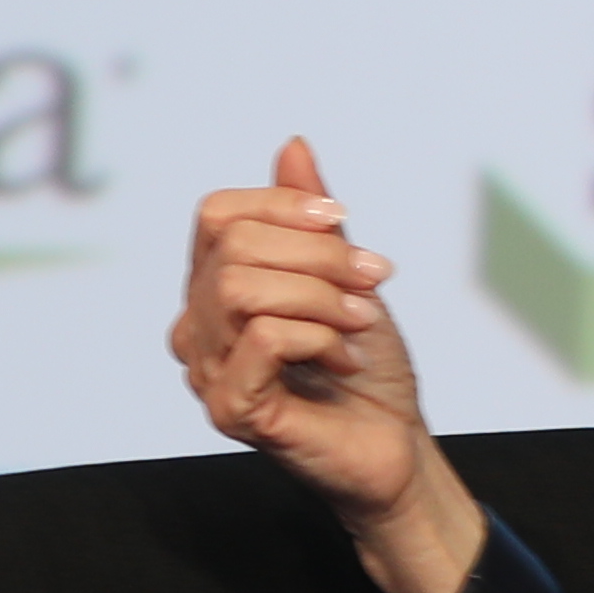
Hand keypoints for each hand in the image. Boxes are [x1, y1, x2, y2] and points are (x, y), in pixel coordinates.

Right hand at [172, 133, 434, 517]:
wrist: (395, 447)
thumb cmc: (365, 369)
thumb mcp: (346, 276)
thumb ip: (313, 219)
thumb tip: (293, 146)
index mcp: (215, 290)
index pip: (216, 216)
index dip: (280, 205)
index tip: (343, 220)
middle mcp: (198, 329)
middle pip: (233, 247)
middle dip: (318, 255)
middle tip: (370, 282)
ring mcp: (207, 372)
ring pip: (241, 289)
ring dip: (319, 297)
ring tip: (358, 323)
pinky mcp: (230, 410)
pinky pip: (263, 339)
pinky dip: (317, 337)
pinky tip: (343, 358)